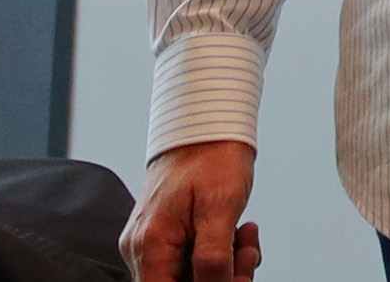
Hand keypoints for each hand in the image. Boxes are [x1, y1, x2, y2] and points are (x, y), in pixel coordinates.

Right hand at [122, 140, 258, 281]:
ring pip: (189, 275)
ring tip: (246, 234)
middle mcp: (141, 249)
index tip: (233, 278)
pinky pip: (191, 259)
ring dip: (225, 264)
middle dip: (222, 277)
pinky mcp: (163, 235)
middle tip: (248, 251)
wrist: (207, 123)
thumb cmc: (213, 158)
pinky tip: (238, 230)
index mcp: (149, 245)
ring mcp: (150, 242)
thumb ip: (213, 258)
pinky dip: (219, 251)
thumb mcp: (221, 209)